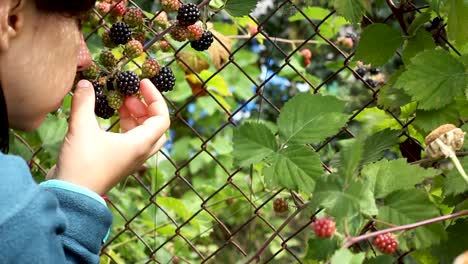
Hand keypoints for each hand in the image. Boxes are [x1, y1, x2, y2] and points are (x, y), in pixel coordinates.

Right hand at [47, 79, 169, 194]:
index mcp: (140, 145)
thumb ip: (84, 103)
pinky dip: (125, 126)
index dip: (155, 98)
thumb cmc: (81, 165)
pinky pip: (130, 141)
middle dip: (145, 108)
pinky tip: (110, 118)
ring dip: (135, 116)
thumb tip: (86, 83)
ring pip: (143, 134)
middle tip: (129, 96)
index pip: (162, 118)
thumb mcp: (81, 129)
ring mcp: (130, 159)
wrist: (71, 196)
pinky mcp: (118, 162)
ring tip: (119, 103)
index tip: (142, 83)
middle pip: (156, 127)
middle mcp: (140, 153)